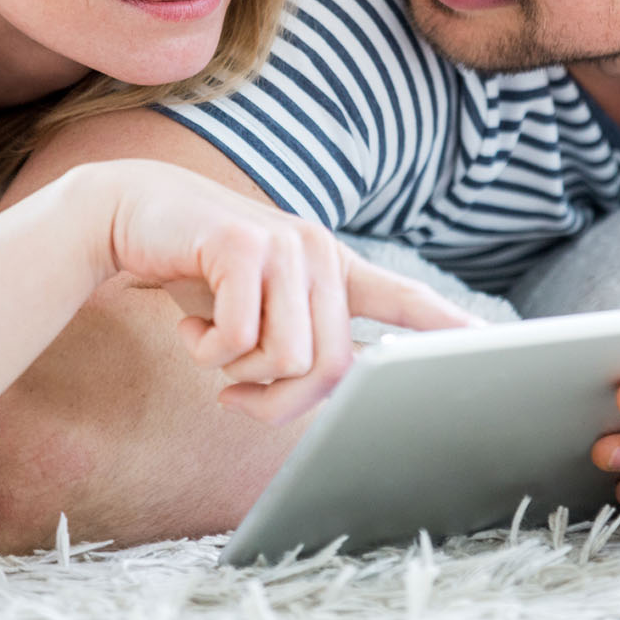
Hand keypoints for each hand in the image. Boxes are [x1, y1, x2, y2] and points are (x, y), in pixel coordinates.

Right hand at [94, 160, 480, 423]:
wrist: (128, 217)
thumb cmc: (195, 272)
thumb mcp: (255, 313)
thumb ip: (297, 343)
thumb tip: (332, 389)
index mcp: (331, 267)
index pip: (401, 298)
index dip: (445, 325)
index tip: (492, 345)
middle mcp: (319, 251)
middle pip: (332, 367)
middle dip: (279, 402)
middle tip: (234, 395)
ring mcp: (285, 244)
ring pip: (288, 360)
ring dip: (237, 372)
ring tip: (209, 341)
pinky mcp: (242, 245)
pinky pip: (239, 340)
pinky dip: (206, 350)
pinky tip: (189, 322)